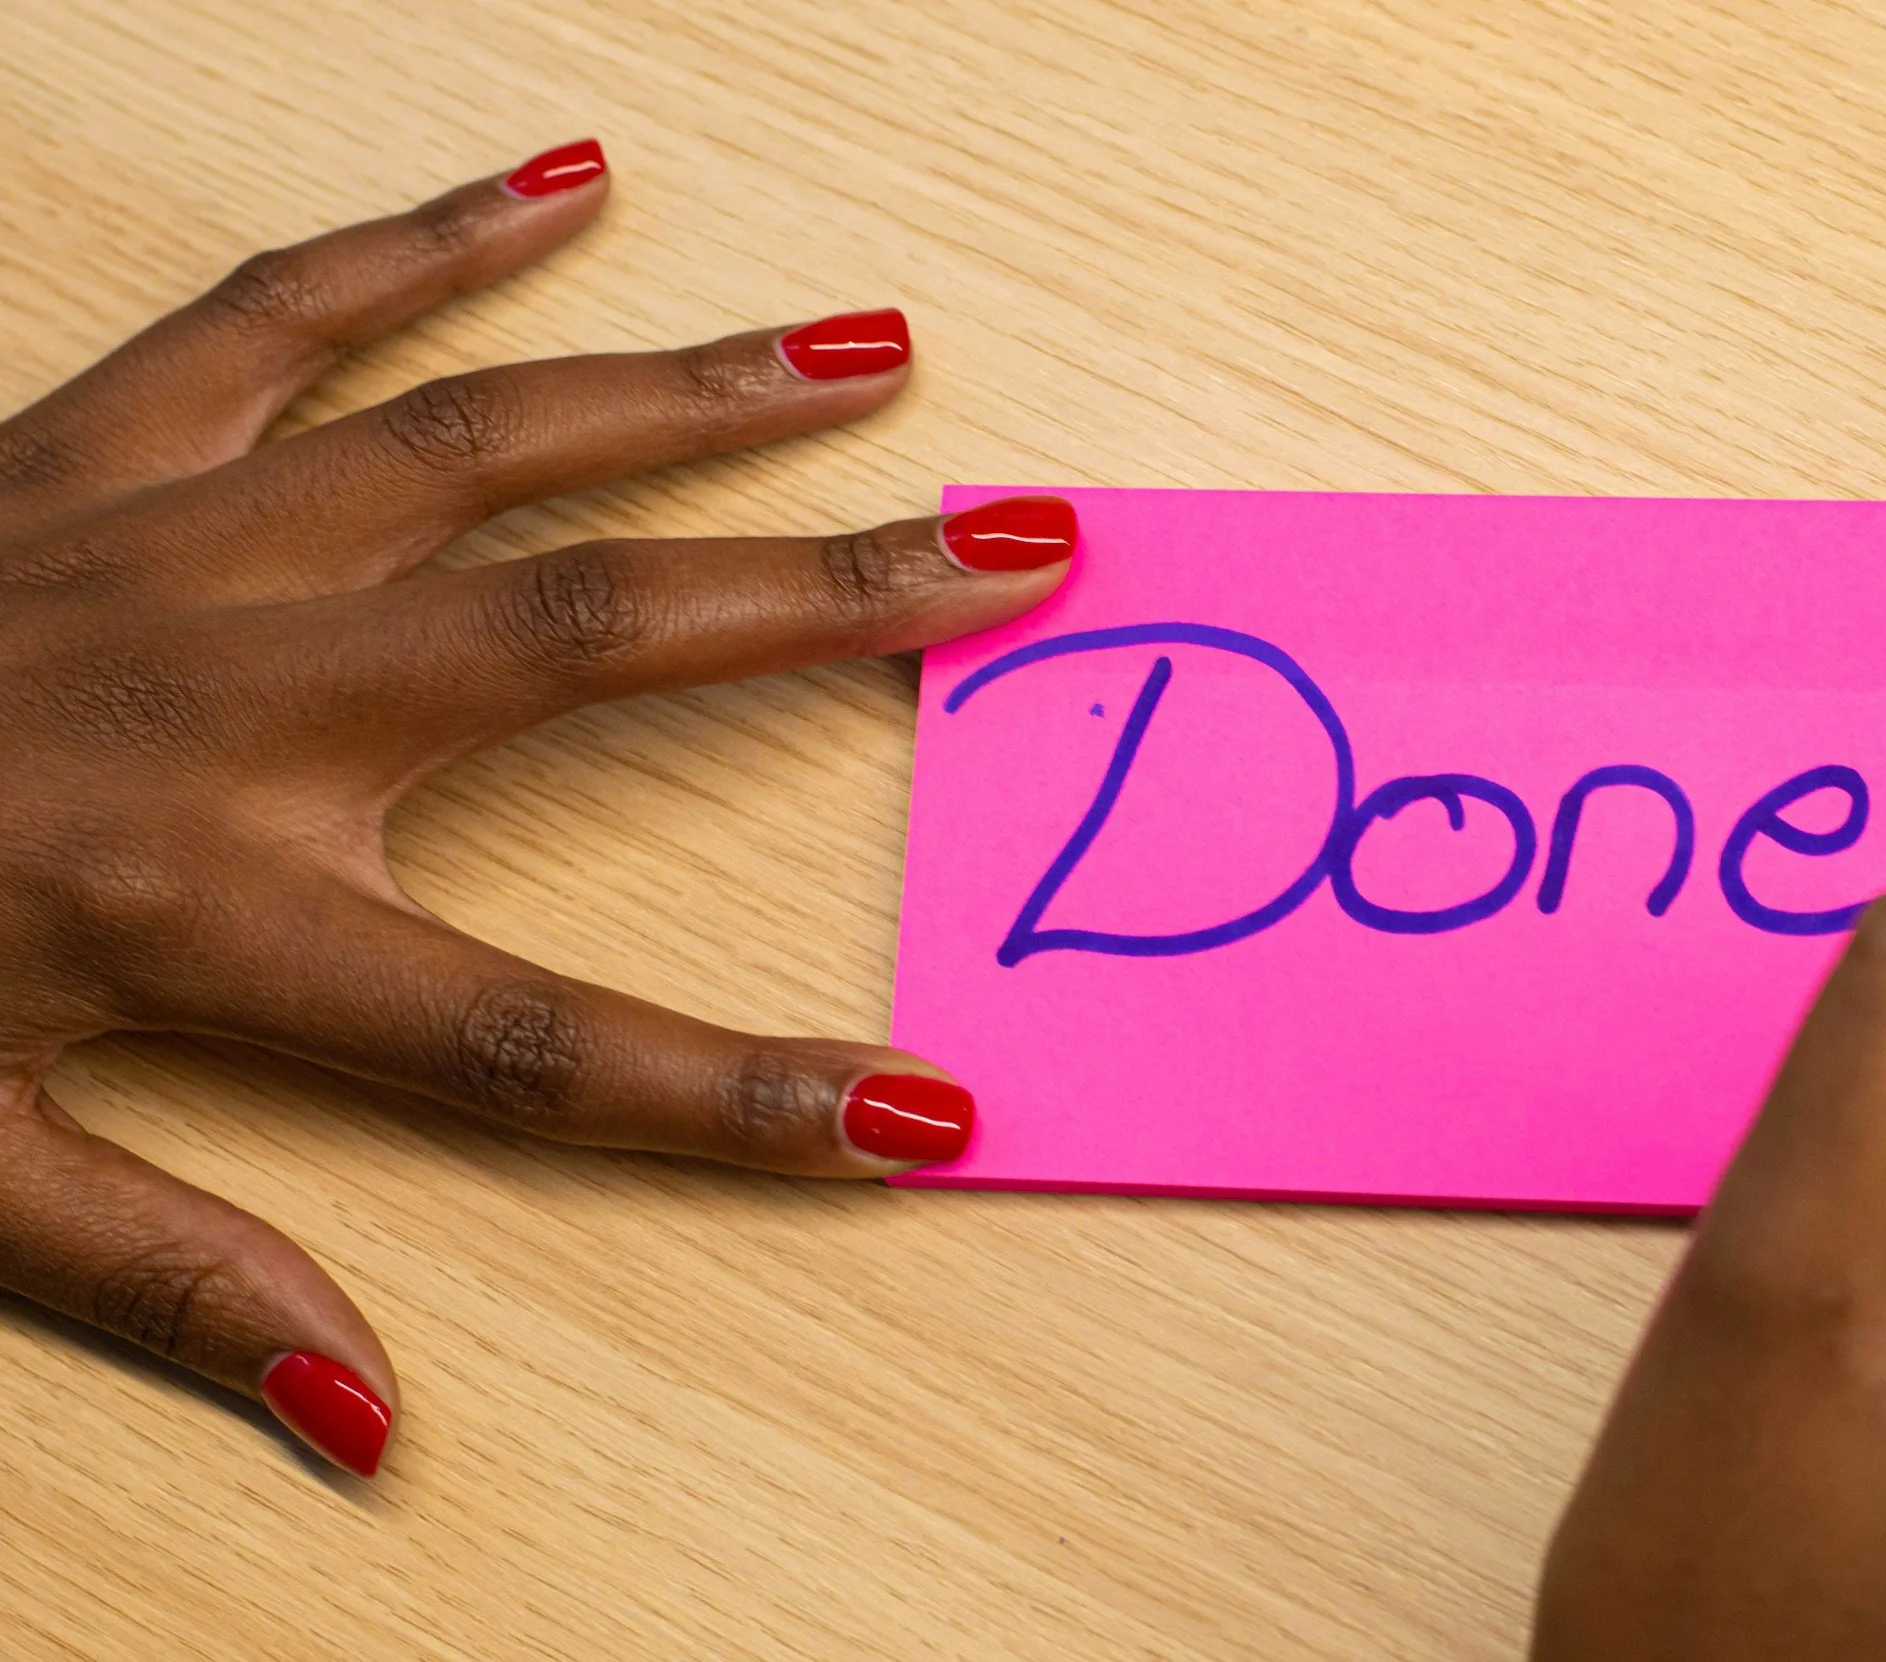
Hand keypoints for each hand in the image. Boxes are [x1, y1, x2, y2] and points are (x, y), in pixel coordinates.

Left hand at [0, 141, 1074, 1475]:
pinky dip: (438, 240)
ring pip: (484, 439)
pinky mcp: (88, 439)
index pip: (525, 1041)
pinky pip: (288, 309)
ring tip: (869, 355)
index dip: (735, 1089)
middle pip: (589, 640)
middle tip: (1010, 553)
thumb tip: (366, 1414)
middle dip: (824, 601)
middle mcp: (222, 698)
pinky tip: (564, 179)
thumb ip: (163, 1277)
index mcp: (202, 910)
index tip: (914, 1108)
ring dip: (696, 394)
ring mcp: (164, 542)